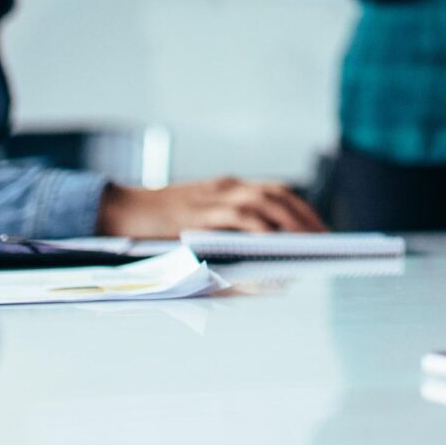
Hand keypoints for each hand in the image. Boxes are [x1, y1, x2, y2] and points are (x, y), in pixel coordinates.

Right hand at [96, 177, 324, 238]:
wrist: (119, 210)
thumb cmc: (161, 222)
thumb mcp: (199, 215)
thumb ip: (228, 226)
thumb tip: (266, 258)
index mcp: (228, 186)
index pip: (277, 191)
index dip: (303, 208)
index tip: (324, 228)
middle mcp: (224, 188)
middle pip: (277, 196)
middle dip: (304, 217)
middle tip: (326, 240)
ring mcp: (211, 199)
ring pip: (261, 204)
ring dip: (288, 223)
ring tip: (308, 245)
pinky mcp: (197, 215)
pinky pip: (236, 220)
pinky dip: (259, 231)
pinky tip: (274, 245)